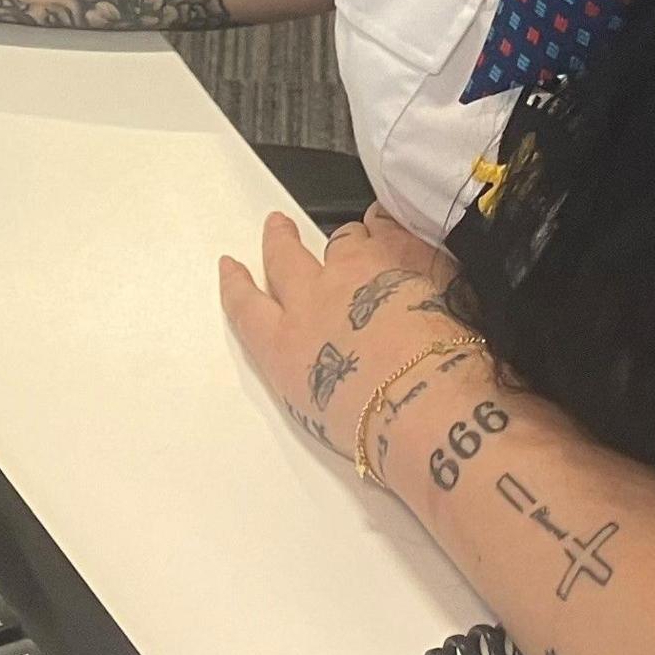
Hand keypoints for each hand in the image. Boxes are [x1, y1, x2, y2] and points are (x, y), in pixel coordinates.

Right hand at [218, 207, 482, 477]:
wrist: (424, 405)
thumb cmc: (376, 429)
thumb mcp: (324, 419)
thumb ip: (316, 384)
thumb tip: (327, 380)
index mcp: (284, 349)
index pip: (247, 308)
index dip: (236, 285)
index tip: (231, 267)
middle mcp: (311, 303)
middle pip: (284, 257)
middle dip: (278, 239)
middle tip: (277, 224)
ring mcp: (356, 276)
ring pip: (340, 241)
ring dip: (344, 242)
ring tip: (353, 241)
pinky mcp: (398, 262)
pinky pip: (385, 232)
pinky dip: (385, 228)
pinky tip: (389, 228)